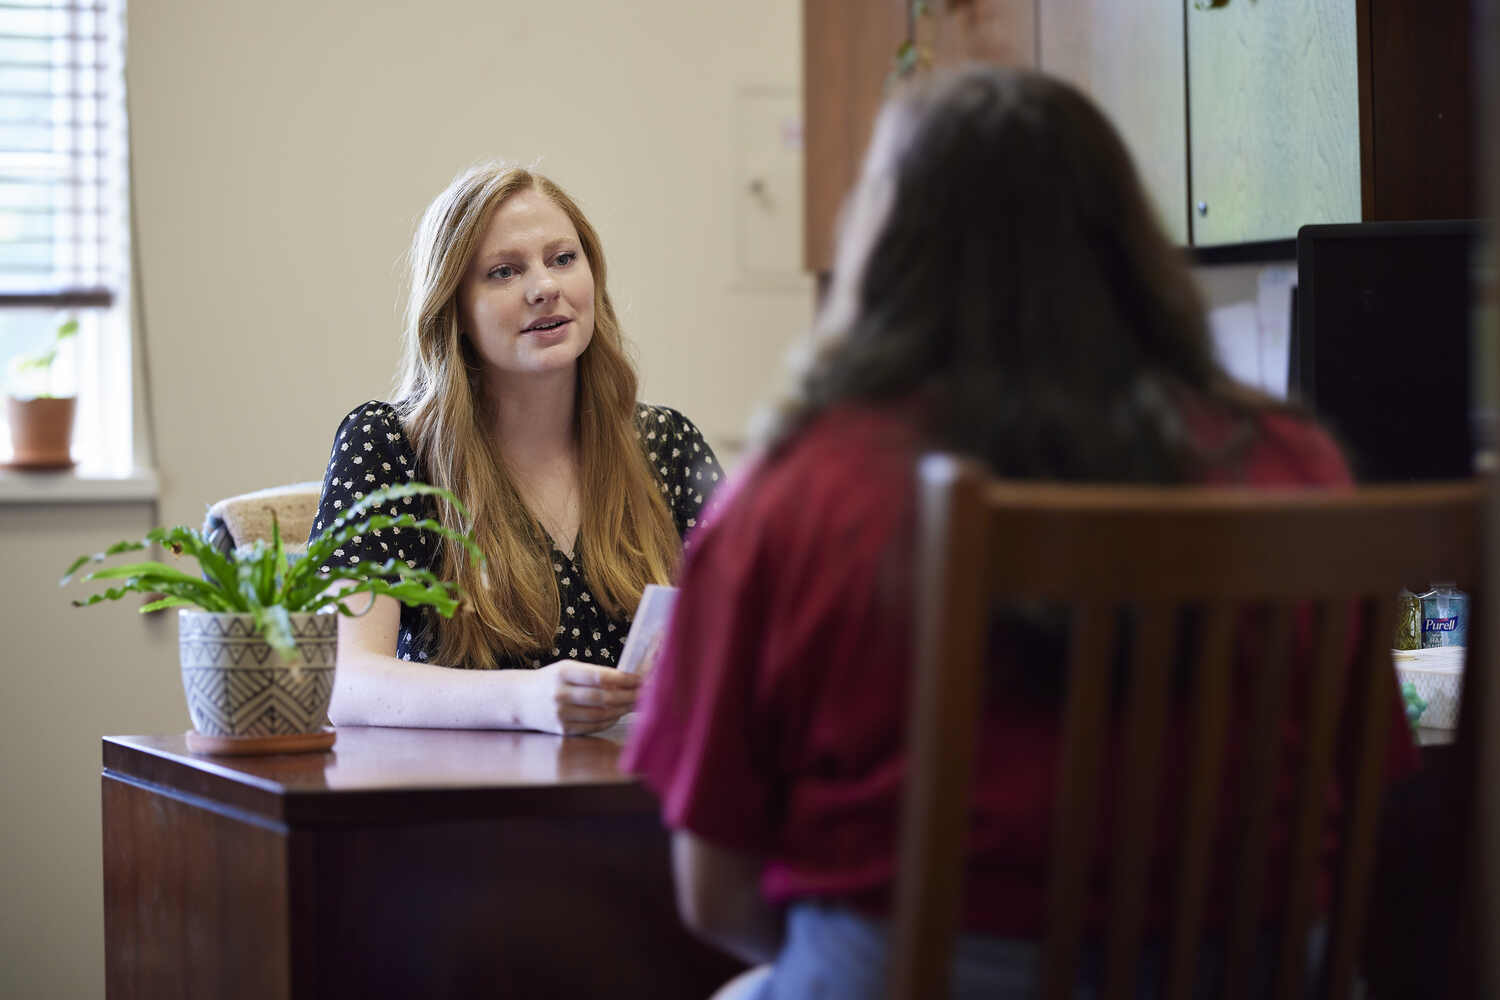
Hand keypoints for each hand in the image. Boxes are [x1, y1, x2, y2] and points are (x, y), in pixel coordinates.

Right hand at [519, 660, 641, 735]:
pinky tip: (618, 714)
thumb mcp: (566, 668)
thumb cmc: (550, 680)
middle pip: (604, 697)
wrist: (519, 699)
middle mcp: (561, 694)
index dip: (624, 679)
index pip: (600, 677)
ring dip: (622, 710)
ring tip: (635, 704)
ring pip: (601, 714)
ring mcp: (561, 714)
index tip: (641, 679)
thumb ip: (593, 674)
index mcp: (563, 673)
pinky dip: (609, 721)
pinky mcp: (562, 730)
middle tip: (646, 694)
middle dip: (629, 696)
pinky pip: (593, 726)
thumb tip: (626, 680)